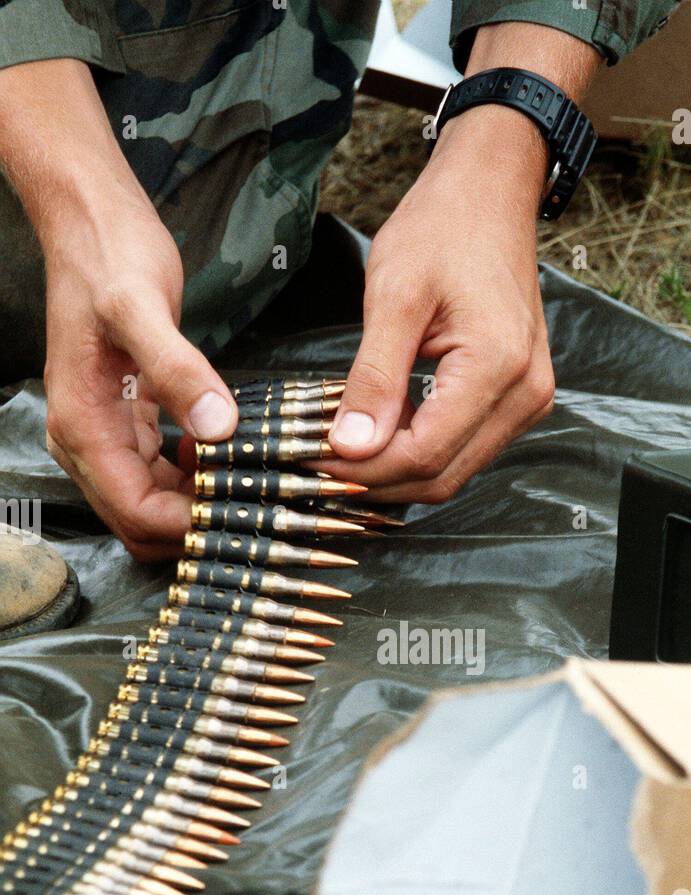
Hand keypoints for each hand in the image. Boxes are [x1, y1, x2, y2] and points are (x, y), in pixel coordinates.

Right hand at [0, 57, 237, 560]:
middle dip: (195, 529)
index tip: (246, 512)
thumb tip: (217, 428)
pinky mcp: (125, 422)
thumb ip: (177, 370)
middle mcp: (86, 442)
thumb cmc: (110, 257)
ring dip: (197, 508)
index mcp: (83, 427)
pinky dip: (192, 481)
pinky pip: (158, 476)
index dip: (190, 526)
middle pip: (140, 524)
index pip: (136, 513)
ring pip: (150, 506)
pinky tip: (226, 457)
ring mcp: (104, 434)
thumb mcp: (143, 307)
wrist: (89, 221)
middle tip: (258, 509)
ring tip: (251, 488)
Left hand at [325, 104, 555, 503]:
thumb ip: (373, 378)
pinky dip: (418, 451)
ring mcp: (527, 400)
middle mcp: (524, 395)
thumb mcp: (394, 296)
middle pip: (442, 477)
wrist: (490, 192)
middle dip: (376, 480)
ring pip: (453, 471)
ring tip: (341, 451)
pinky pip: (464, 448)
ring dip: (395, 472)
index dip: (363, 469)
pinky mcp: (517, 398)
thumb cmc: (445, 227)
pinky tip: (378, 434)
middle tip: (317, 465)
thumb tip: (350, 447)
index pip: (423, 455)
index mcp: (498, 368)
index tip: (310, 460)